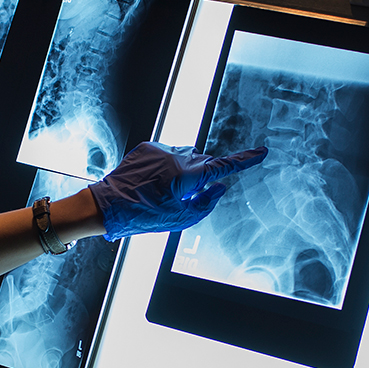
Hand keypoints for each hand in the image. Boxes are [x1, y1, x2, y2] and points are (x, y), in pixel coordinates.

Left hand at [88, 142, 267, 240]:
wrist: (108, 205)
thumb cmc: (142, 216)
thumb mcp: (180, 219)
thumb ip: (206, 203)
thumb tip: (219, 187)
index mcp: (186, 175)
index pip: (223, 167)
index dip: (244, 160)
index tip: (260, 152)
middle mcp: (176, 157)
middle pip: (203, 162)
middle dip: (203, 176)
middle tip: (188, 196)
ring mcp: (161, 150)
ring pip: (185, 157)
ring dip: (184, 171)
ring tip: (165, 191)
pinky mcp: (148, 148)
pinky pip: (168, 154)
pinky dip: (168, 166)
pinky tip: (154, 183)